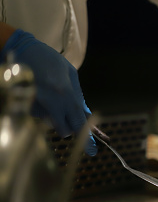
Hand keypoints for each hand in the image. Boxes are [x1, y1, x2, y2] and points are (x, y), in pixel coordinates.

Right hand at [0, 29, 96, 155]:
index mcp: (68, 94)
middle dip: (67, 126)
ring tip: (47, 94)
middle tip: (64, 111)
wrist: (20, 49)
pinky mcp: (25, 107)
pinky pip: (38, 115)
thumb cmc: (48, 59)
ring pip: (51, 123)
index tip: (93, 152)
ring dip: (52, 115)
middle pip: (66, 130)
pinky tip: (37, 92)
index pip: (80, 123)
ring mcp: (38, 106)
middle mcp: (54, 103)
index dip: (88, 139)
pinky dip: (40, 108)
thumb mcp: (70, 73)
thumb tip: (86, 114)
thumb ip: (78, 95)